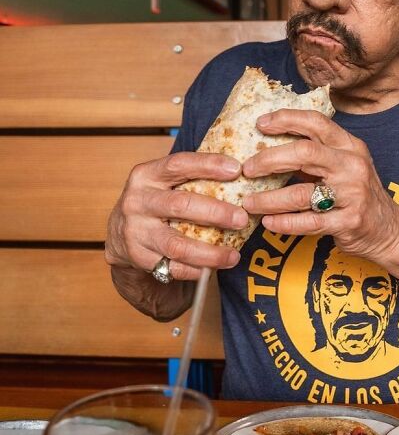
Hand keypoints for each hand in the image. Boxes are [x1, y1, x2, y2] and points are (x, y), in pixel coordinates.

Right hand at [105, 152, 248, 280]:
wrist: (120, 233)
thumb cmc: (156, 202)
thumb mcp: (164, 182)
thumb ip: (192, 177)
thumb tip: (242, 172)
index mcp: (147, 175)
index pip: (178, 164)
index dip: (207, 165)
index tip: (236, 169)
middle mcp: (138, 201)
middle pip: (181, 205)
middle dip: (216, 212)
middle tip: (242, 218)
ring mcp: (136, 231)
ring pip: (177, 244)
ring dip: (210, 252)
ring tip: (234, 255)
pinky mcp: (138, 256)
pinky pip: (173, 267)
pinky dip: (196, 270)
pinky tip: (214, 268)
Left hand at [241, 109, 398, 278]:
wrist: (390, 230)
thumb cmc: (357, 195)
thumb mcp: (344, 166)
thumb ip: (315, 154)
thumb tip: (268, 143)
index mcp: (350, 146)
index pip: (317, 123)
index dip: (287, 119)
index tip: (260, 124)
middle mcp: (352, 166)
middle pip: (305, 153)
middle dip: (270, 159)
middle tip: (247, 168)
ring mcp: (352, 194)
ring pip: (301, 193)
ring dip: (269, 199)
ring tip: (248, 202)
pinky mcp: (349, 222)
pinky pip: (309, 222)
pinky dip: (285, 223)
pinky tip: (268, 223)